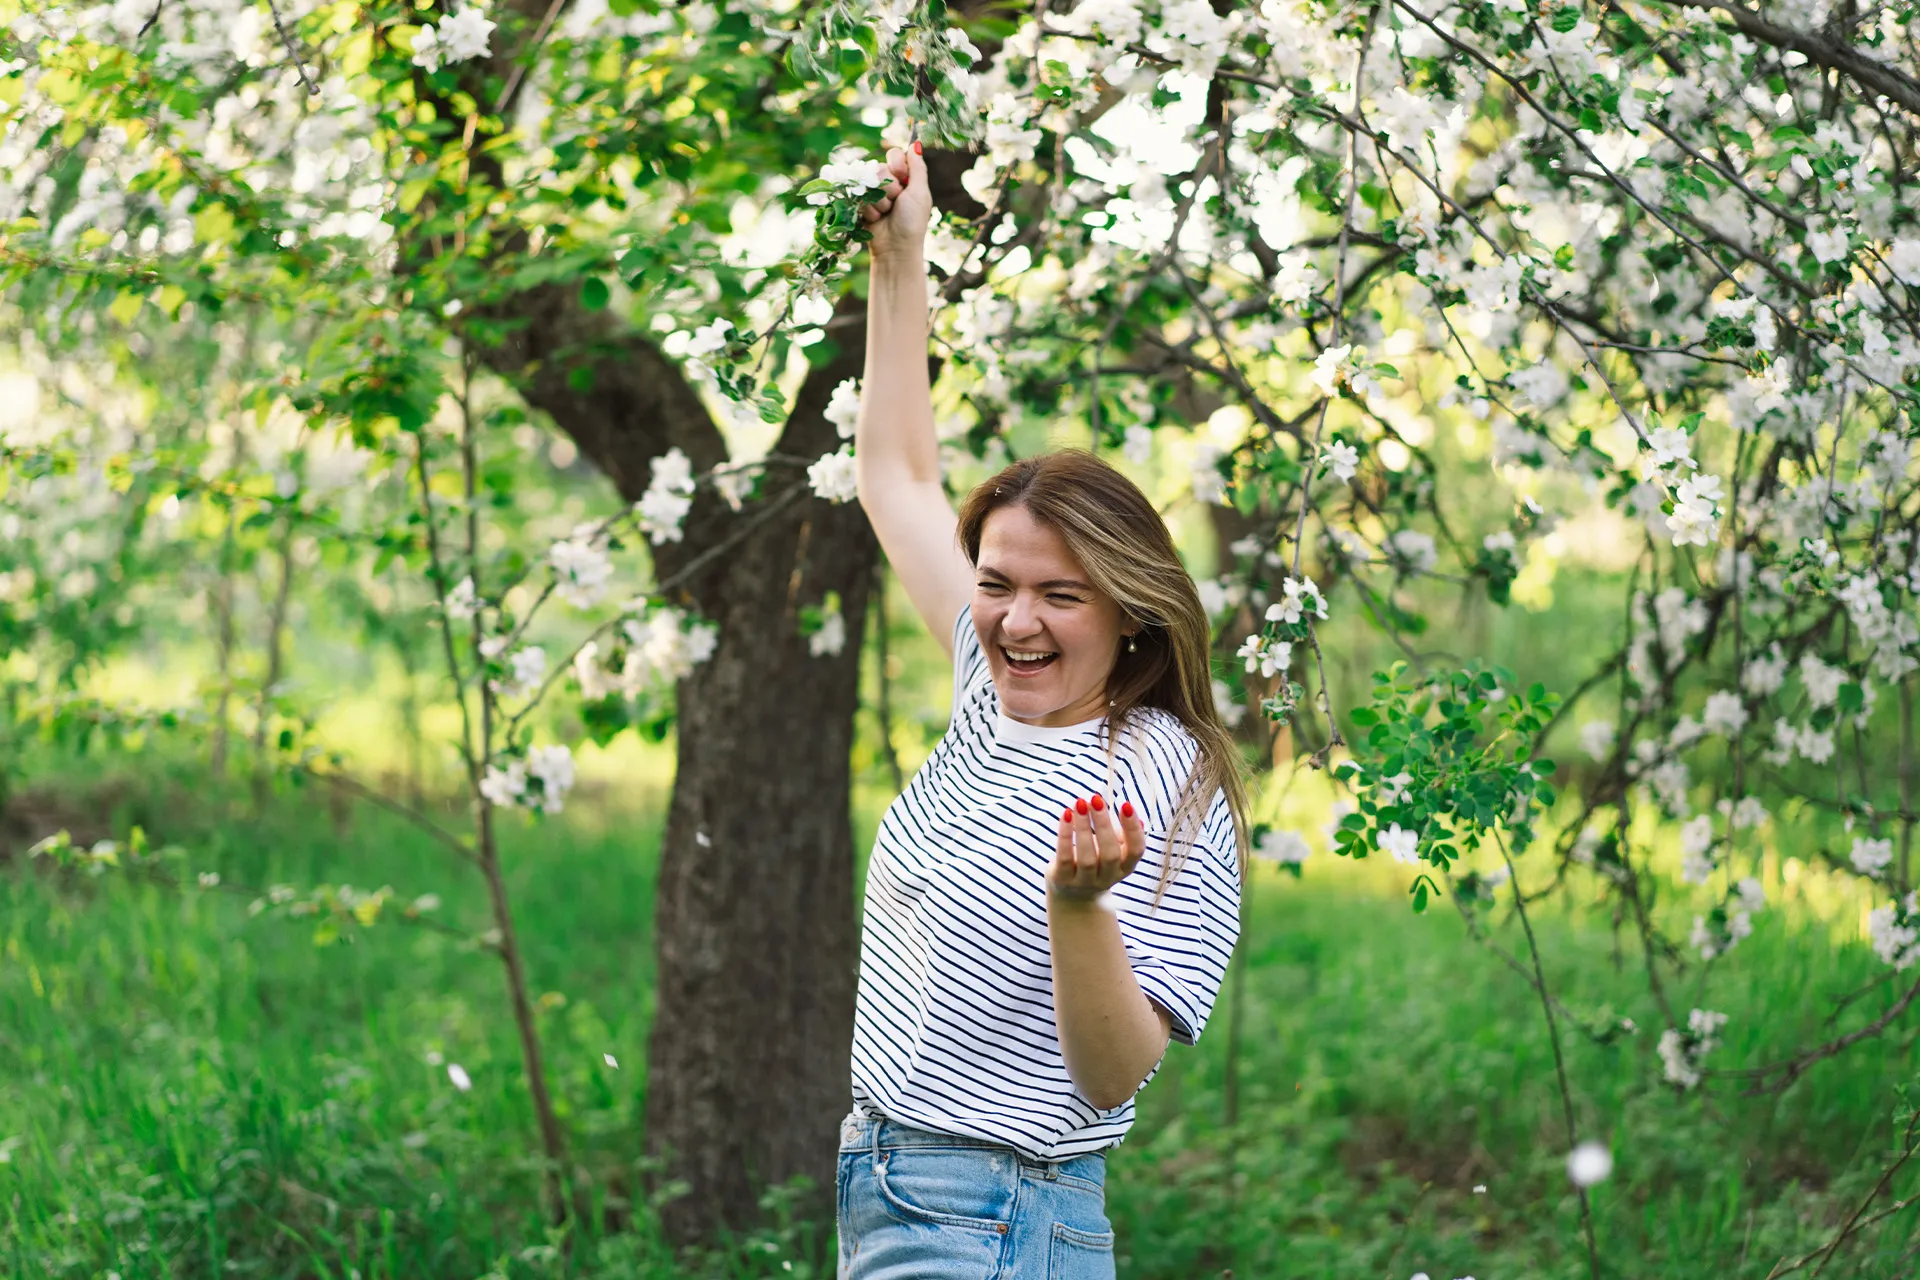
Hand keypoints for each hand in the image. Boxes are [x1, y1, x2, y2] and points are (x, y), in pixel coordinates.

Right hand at [858, 143, 931, 258]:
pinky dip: (870, 209)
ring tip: (887, 213)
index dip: (896, 164)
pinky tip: (877, 219)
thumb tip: (916, 144)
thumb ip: (917, 168)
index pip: (895, 155)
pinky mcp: (862, 205)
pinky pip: (860, 196)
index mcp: (906, 178)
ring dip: (880, 200)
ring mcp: (874, 194)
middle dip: (889, 187)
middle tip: (896, 202)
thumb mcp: (920, 192)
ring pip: (869, 181)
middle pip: (880, 167)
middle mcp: (890, 183)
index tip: (902, 177)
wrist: (896, 247)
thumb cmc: (912, 221)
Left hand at [1046, 794, 1145, 903]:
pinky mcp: (1063, 880)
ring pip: (1087, 857)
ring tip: (1080, 803)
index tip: (1126, 804)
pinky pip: (1065, 857)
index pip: (1136, 850)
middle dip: (1104, 825)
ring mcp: (1085, 882)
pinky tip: (1066, 814)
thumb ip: (1121, 834)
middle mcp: (1108, 878)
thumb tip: (1132, 814)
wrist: (1072, 895)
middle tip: (1096, 799)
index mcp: (1125, 868)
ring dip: (1084, 827)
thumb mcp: (1112, 849)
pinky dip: (1065, 835)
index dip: (1133, 829)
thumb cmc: (1095, 861)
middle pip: (1110, 854)